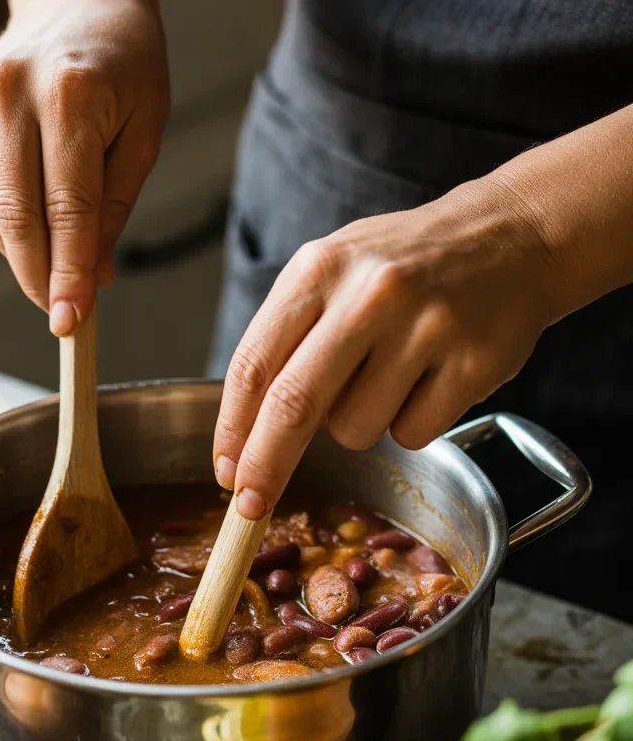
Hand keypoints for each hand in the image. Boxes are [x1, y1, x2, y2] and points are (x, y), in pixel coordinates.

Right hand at [0, 0, 168, 334]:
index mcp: (71, 96)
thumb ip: (113, 209)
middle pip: (17, 217)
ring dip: (22, 253)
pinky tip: (31, 221)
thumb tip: (94, 280)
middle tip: (61, 316)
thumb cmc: (124, 67)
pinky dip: (2, 223)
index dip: (69, 274)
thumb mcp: (143, 134)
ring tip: (55, 266)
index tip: (71, 322)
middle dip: (38, 278)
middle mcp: (11, 92)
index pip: (68, 209)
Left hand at [214, 178, 559, 518]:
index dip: (232, 430)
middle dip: (265, 466)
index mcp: (320, 269)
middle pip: (293, 405)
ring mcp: (425, 328)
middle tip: (251, 505)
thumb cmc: (406, 264)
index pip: (254, 365)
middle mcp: (369, 294)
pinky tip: (429, 380)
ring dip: (359, 425)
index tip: (225, 472)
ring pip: (354, 429)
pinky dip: (411, 425)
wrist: (513, 235)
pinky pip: (412, 434)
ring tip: (389, 376)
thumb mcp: (334, 271)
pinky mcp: (472, 362)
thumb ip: (289, 338)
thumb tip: (248, 438)